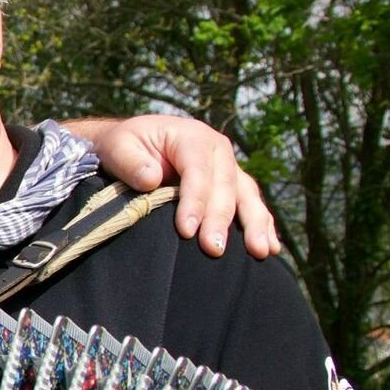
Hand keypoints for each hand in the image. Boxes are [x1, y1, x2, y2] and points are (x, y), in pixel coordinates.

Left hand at [75, 115, 279, 258]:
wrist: (135, 145)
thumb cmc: (124, 146)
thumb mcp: (118, 147)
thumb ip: (130, 162)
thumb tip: (151, 179)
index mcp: (192, 137)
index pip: (197, 171)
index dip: (194, 201)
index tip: (186, 231)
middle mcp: (218, 151)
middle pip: (225, 187)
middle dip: (220, 220)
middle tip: (213, 249)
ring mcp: (229, 168)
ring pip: (247, 196)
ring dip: (254, 225)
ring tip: (259, 252)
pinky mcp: (233, 185)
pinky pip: (251, 204)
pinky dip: (263, 225)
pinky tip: (271, 248)